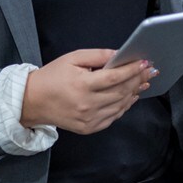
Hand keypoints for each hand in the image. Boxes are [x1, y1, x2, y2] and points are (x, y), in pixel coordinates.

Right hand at [20, 49, 157, 133]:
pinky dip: (124, 106)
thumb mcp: (73, 58)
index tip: (144, 62)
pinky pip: (113, 117)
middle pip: (121, 92)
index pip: (114, 77)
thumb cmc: (52, 77)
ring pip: (120, 106)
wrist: (33, 101)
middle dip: (138, 80)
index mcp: (82, 85)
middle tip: (150, 71)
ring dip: (134, 93)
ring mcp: (88, 119)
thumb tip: (119, 54)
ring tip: (144, 82)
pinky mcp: (88, 128)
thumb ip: (98, 55)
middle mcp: (86, 105)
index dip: (132, 70)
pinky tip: (130, 97)